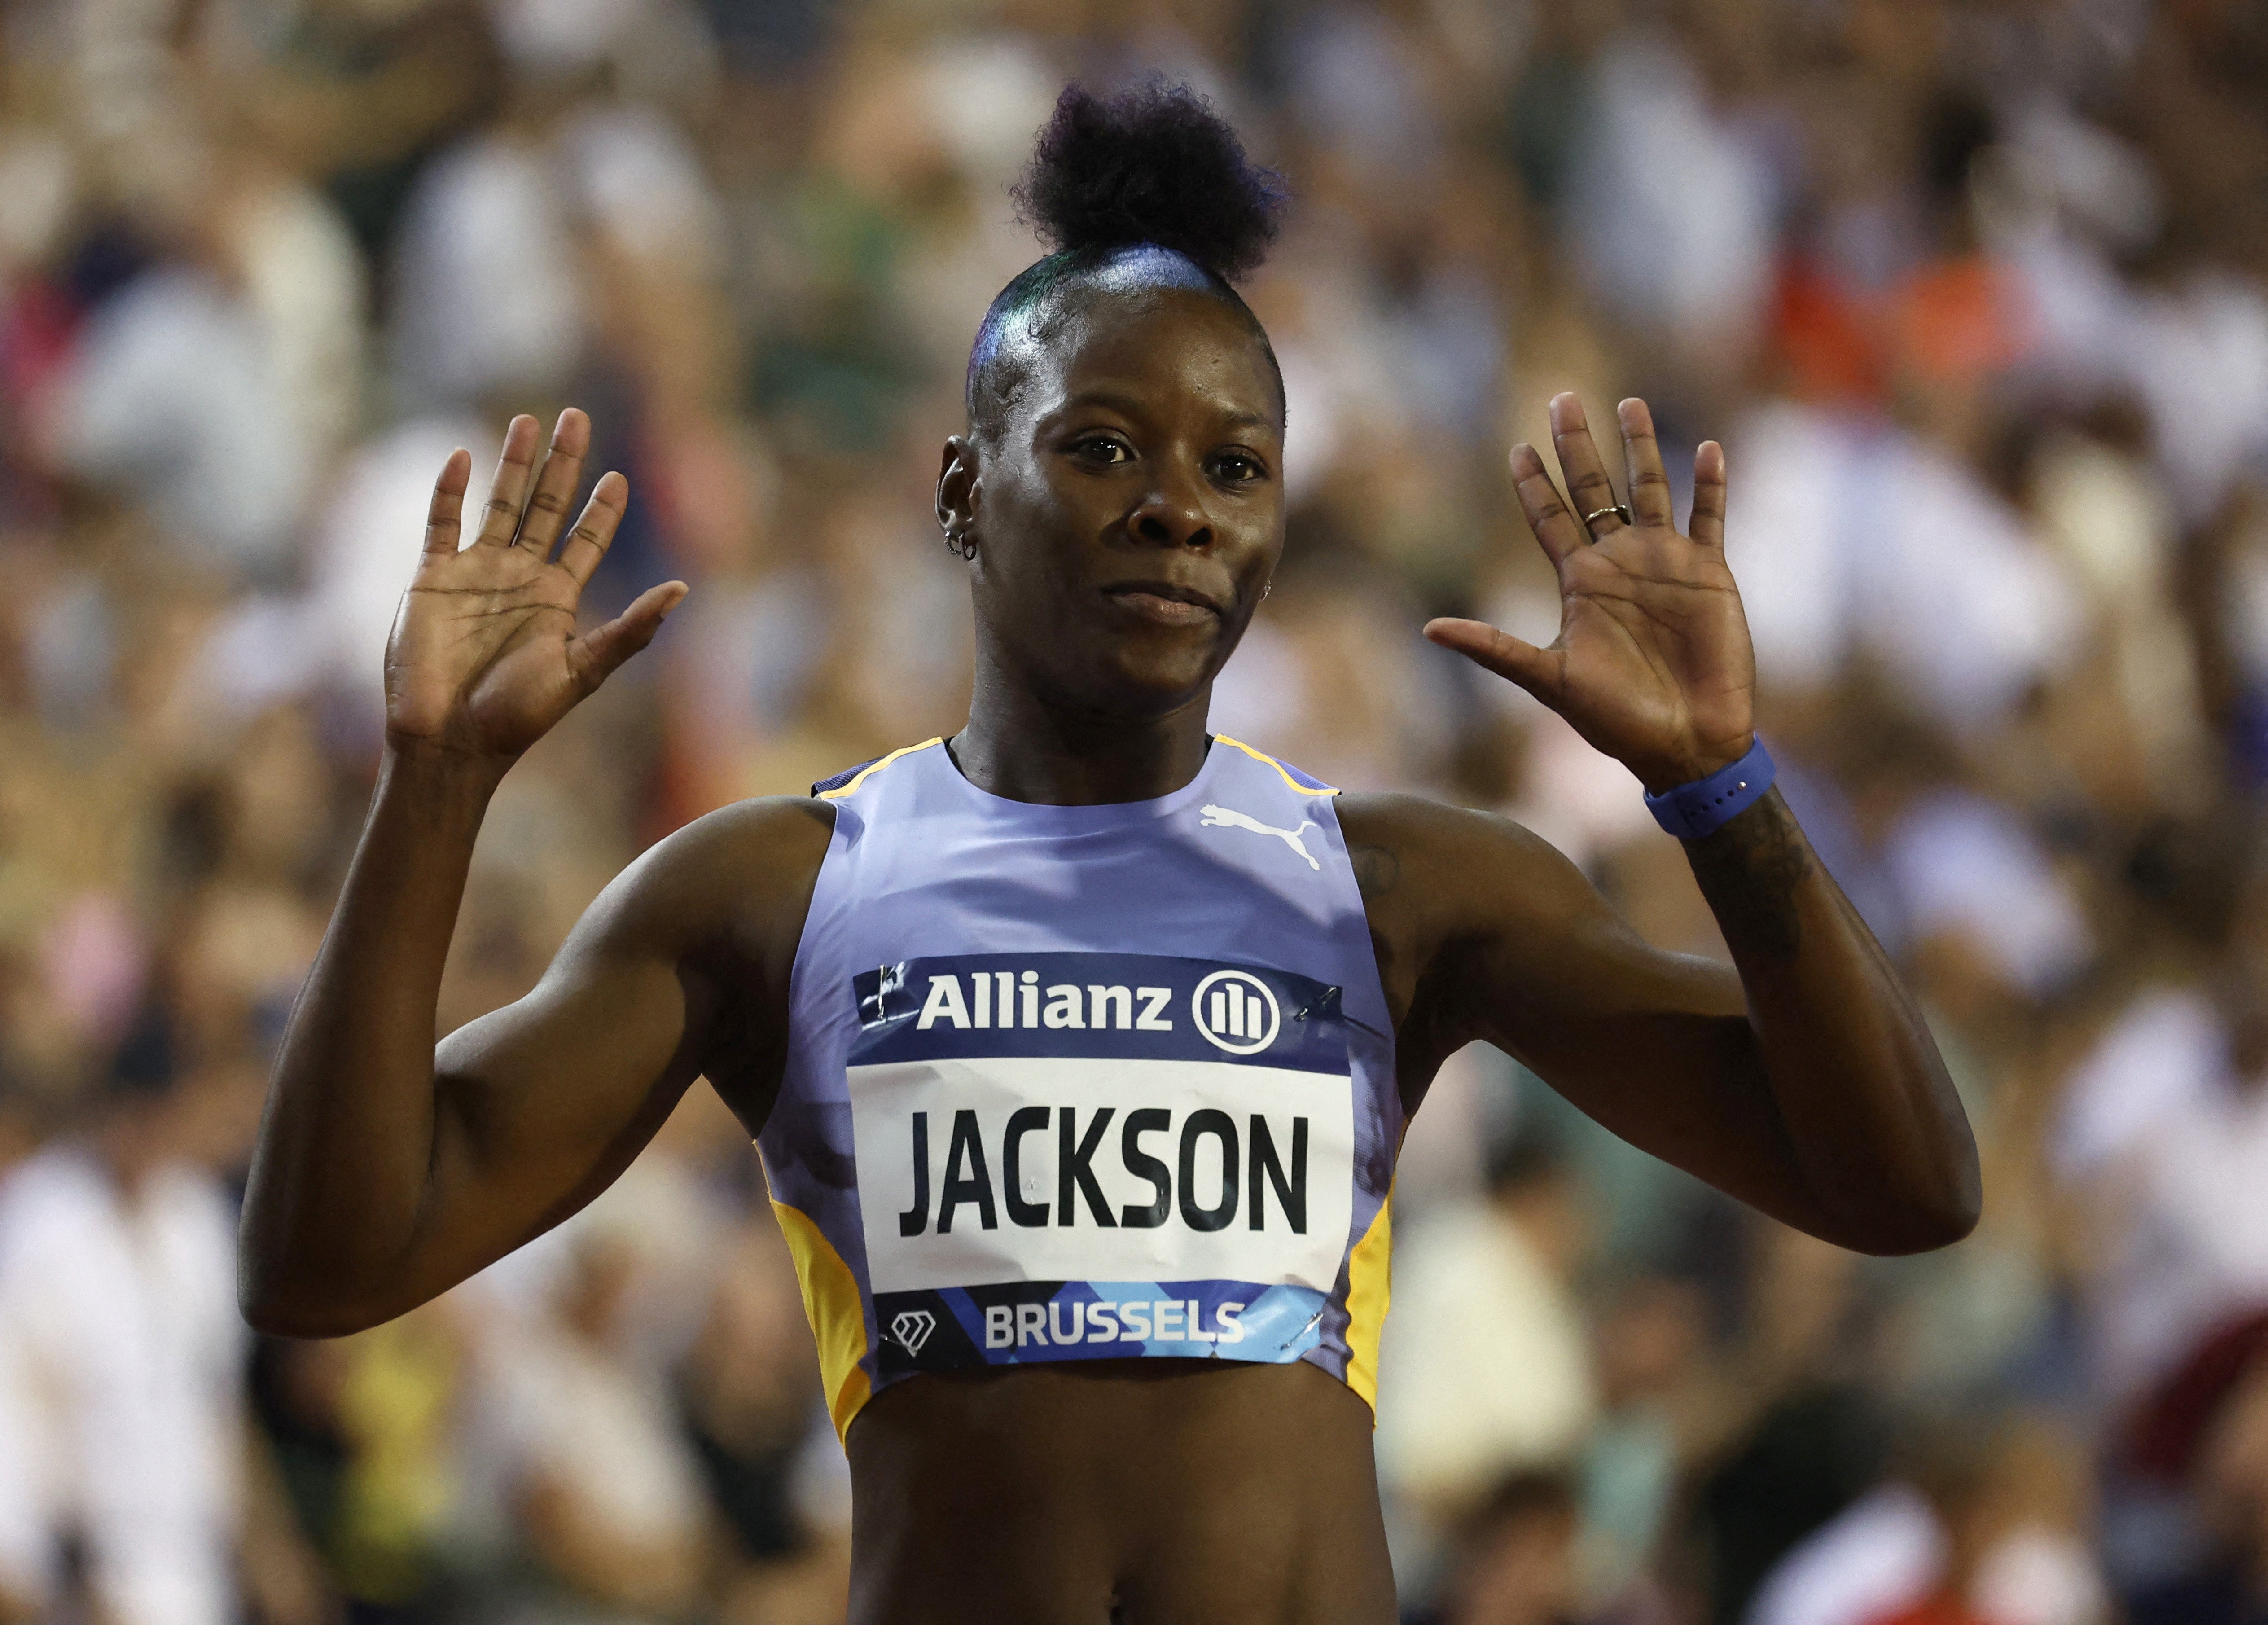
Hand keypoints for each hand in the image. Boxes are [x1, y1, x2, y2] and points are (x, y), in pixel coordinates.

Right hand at [385, 410, 686, 764]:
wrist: (451, 739)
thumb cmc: (519, 715)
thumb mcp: (584, 670)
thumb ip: (631, 628)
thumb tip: (683, 589)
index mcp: (558, 598)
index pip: (587, 540)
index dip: (603, 509)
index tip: (620, 476)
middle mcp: (519, 578)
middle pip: (545, 506)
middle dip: (561, 463)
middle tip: (577, 416)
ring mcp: (475, 574)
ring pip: (498, 504)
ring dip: (512, 464)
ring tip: (528, 421)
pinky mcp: (431, 578)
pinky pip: (440, 523)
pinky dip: (447, 490)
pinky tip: (462, 457)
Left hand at [1425, 394, 1754, 792]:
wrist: (1684, 743)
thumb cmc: (1615, 720)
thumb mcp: (1547, 680)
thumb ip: (1493, 648)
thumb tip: (1429, 629)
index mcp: (1580, 583)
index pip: (1550, 519)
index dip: (1534, 484)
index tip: (1517, 447)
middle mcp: (1619, 563)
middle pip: (1593, 489)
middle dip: (1577, 445)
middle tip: (1560, 399)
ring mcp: (1664, 563)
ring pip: (1650, 488)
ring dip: (1641, 446)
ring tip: (1628, 403)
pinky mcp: (1708, 572)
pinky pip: (1709, 516)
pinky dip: (1711, 484)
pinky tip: (1708, 448)